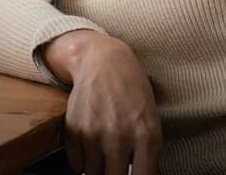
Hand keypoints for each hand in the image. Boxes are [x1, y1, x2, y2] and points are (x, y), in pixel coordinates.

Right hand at [55, 32, 162, 174]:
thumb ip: (149, 152)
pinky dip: (82, 161)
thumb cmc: (132, 91)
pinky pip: (76, 163)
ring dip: (98, 169)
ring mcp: (94, 134)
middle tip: (115, 167)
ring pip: (93, 174)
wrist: (103, 62)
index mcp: (146, 136)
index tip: (133, 174)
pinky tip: (90, 147)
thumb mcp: (151, 120)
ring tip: (103, 156)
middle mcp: (119, 137)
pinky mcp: (74, 129)